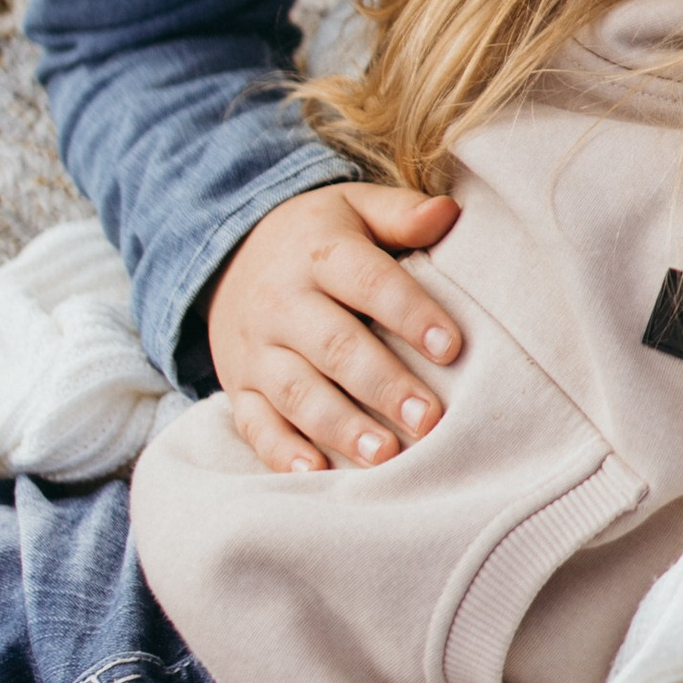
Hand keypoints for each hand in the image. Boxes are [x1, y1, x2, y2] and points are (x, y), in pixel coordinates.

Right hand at [207, 183, 462, 473]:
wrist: (230, 255)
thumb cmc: (318, 238)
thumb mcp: (354, 209)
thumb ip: (400, 214)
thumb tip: (449, 212)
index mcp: (319, 254)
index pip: (368, 282)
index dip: (410, 313)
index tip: (452, 347)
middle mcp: (281, 302)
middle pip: (334, 346)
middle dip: (383, 384)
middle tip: (429, 418)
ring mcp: (255, 350)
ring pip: (296, 391)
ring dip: (340, 426)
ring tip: (385, 455)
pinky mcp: (239, 388)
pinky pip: (254, 423)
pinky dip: (281, 451)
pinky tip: (315, 473)